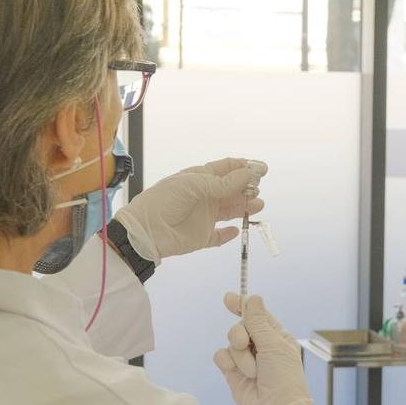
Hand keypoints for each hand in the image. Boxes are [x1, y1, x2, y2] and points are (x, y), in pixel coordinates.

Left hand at [114, 158, 266, 262]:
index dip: (243, 167)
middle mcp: (204, 196)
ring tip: (258, 205)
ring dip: (245, 207)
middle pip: (231, 190)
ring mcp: (203, 217)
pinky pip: (219, 236)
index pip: (225, 169)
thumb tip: (249, 174)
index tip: (260, 169)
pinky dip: (229, 234)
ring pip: (230, 211)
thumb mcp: (194, 185)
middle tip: (257, 189)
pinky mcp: (201, 237)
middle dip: (247, 188)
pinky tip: (237, 230)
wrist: (145, 231)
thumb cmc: (165, 201)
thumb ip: (223, 183)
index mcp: (199, 178)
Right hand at [213, 294, 318, 404]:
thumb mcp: (274, 346)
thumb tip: (253, 298)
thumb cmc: (284, 379)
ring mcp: (246, 359)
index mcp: (276, 336)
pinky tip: (235, 372)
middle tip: (245, 344)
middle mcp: (261, 346)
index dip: (242, 305)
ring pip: (230, 342)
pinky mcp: (233, 372)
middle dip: (240, 334)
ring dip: (240, 355)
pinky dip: (227, 362)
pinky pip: (221, 356)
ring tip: (253, 372)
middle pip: (240, 326)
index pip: (257, 315)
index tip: (228, 298)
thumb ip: (258, 322)